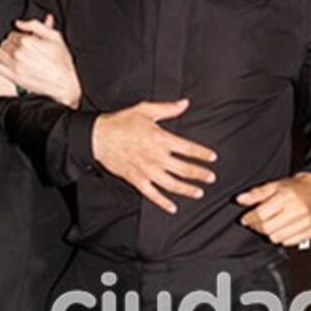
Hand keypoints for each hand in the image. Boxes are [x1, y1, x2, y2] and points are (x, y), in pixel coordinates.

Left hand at [0, 14, 81, 108]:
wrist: (64, 83)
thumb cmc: (62, 61)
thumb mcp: (55, 37)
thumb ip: (36, 25)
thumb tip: (20, 23)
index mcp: (28, 41)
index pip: (12, 34)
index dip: (18, 37)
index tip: (24, 42)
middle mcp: (19, 52)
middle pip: (5, 43)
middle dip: (10, 44)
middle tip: (19, 49)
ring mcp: (15, 65)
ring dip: (3, 52)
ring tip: (12, 56)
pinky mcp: (13, 76)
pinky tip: (2, 62)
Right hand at [91, 98, 216, 213]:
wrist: (98, 137)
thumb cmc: (121, 122)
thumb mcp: (145, 110)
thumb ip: (167, 109)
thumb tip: (184, 103)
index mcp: (161, 139)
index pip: (188, 148)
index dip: (203, 154)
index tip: (212, 158)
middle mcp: (156, 157)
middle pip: (184, 169)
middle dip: (200, 174)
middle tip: (211, 178)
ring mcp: (147, 170)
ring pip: (172, 184)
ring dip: (187, 190)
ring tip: (199, 192)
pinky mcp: (136, 179)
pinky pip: (152, 194)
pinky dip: (163, 202)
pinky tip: (172, 207)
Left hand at [236, 173, 310, 247]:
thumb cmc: (295, 189)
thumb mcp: (274, 185)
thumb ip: (256, 193)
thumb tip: (240, 199)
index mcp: (287, 196)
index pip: (262, 214)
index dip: (250, 218)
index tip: (246, 218)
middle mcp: (298, 210)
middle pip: (268, 228)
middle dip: (258, 227)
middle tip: (256, 222)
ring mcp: (306, 222)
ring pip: (277, 238)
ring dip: (270, 233)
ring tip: (271, 223)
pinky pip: (289, 243)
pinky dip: (282, 237)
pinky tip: (283, 228)